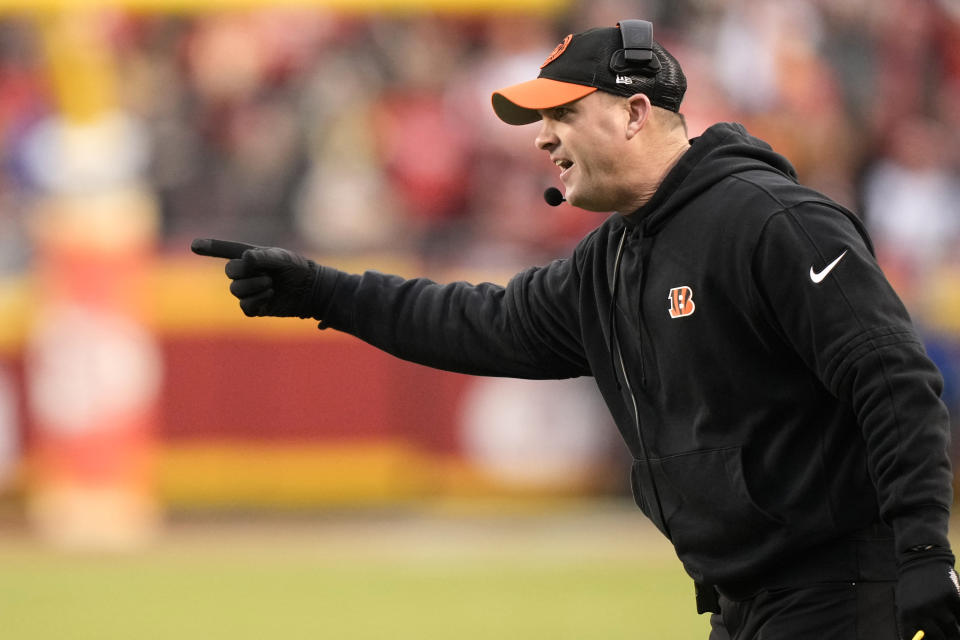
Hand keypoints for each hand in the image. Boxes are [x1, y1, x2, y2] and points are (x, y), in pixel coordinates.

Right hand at [191, 238, 325, 318]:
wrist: (311, 290)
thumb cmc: (298, 269)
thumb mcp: (282, 258)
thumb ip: (263, 257)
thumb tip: (246, 259)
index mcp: (251, 256)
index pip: (227, 250)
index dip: (211, 248)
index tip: (194, 245)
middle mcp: (247, 272)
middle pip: (229, 272)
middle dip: (245, 272)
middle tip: (267, 274)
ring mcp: (250, 290)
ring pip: (236, 290)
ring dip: (254, 287)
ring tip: (271, 285)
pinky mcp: (255, 307)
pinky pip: (244, 307)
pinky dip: (257, 301)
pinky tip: (270, 296)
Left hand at [897, 548, 959, 639]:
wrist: (920, 558)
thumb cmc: (914, 585)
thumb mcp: (906, 603)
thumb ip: (915, 624)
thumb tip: (923, 639)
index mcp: (906, 615)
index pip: (915, 639)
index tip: (930, 639)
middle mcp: (921, 611)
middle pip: (940, 638)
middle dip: (946, 638)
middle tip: (948, 635)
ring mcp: (937, 603)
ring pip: (954, 629)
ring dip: (955, 629)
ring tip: (952, 625)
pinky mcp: (952, 595)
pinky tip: (957, 612)